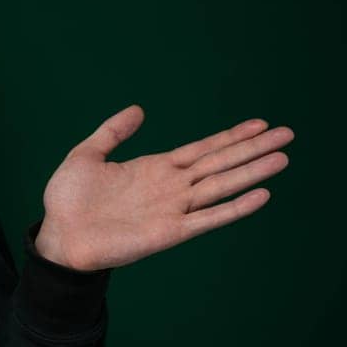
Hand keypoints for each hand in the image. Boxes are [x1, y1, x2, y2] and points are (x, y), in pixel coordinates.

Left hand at [32, 107, 293, 271]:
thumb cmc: (68, 200)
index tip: (259, 124)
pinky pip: (209, 218)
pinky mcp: (171, 232)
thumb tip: (139, 109)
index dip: (230, 136)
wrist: (58, 237)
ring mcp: (174, 209)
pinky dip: (235, 207)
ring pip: (221, 186)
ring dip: (252, 172)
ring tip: (283, 158)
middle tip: (288, 134)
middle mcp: (172, 187)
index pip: (202, 148)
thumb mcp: (87, 155)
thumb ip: (113, 132)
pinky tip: (260, 194)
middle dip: (253, 148)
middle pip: (220, 162)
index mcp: (155, 167)